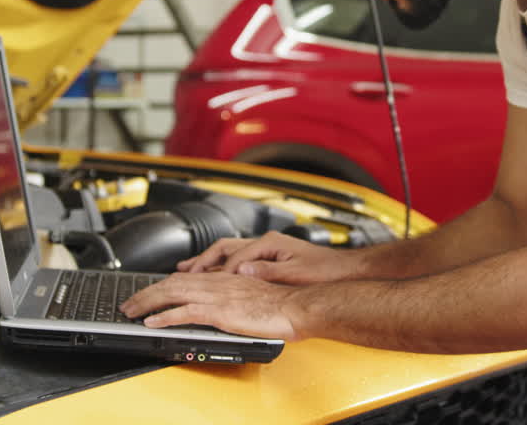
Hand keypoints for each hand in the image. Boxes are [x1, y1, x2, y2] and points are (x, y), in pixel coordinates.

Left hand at [119, 272, 304, 340]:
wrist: (296, 306)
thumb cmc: (281, 304)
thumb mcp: (251, 295)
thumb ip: (232, 297)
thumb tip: (220, 306)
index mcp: (224, 278)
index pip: (185, 278)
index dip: (162, 284)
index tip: (149, 293)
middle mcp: (217, 283)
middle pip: (172, 283)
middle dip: (147, 293)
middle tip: (130, 303)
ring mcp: (217, 296)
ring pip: (173, 294)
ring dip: (148, 302)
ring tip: (131, 311)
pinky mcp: (220, 312)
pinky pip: (185, 313)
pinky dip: (165, 316)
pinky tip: (152, 322)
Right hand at [177, 231, 363, 284]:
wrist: (343, 271)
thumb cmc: (324, 271)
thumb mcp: (295, 272)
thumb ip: (267, 271)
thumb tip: (241, 271)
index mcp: (270, 242)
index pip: (236, 256)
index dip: (220, 272)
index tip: (205, 284)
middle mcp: (265, 242)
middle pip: (225, 248)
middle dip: (203, 260)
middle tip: (183, 271)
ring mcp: (266, 248)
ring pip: (228, 252)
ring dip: (209, 261)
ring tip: (188, 269)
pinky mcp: (269, 257)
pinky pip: (237, 259)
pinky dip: (222, 266)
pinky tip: (213, 275)